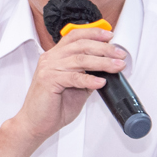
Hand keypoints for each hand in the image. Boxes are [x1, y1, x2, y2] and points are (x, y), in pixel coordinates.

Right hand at [6, 27, 125, 144]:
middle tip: (120, 54)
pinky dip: (89, 79)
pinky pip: (74, 77)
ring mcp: (48, 68)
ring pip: (80, 59)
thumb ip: (87, 75)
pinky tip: (100, 82)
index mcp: (55, 56)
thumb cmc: (53, 107)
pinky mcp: (48, 80)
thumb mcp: (76, 87)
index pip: (75, 36)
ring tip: (117, 66)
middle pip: (80, 45)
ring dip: (102, 62)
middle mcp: (50, 58)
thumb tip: (107, 68)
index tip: (110, 36)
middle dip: (104, 48)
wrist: (36, 123)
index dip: (93, 33)